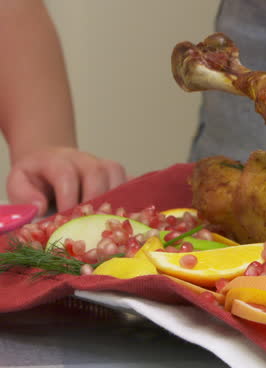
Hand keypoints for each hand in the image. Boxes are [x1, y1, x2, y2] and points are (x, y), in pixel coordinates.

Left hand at [6, 147, 125, 214]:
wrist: (50, 160)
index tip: (65, 220)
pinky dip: (128, 200)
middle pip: (97, 174)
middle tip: (87, 224)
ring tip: (105, 222)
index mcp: (57, 160)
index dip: (68, 198)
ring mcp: (103, 164)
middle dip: (93, 202)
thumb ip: (23, 194)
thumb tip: (41, 209)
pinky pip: (129, 183)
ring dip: (113, 202)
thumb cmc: (36, 177)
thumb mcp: (18, 181)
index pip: (66, 174)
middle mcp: (84, 159)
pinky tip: (121, 215)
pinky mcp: (116, 173)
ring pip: (117, 177)